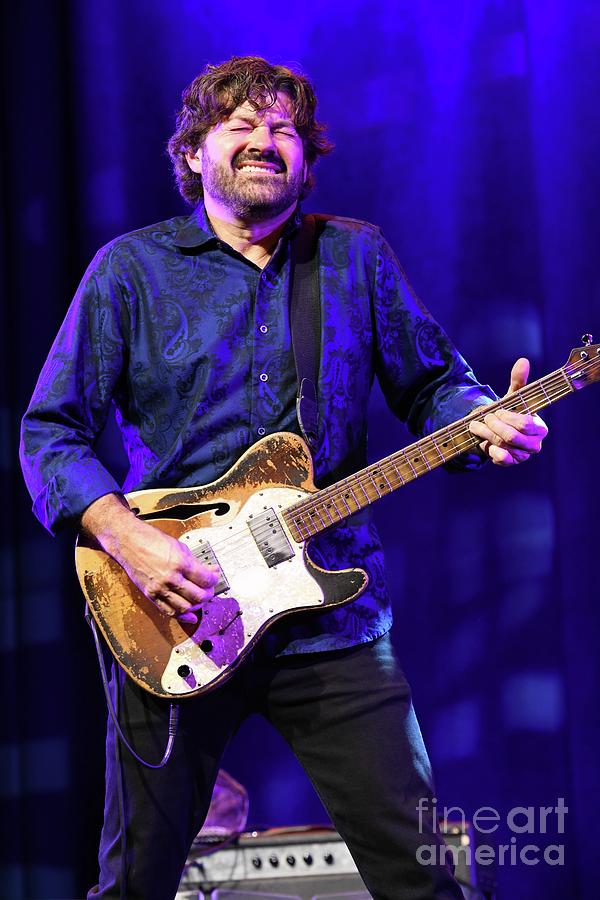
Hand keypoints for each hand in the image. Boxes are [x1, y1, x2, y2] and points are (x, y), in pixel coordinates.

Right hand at [81, 493, 218, 622]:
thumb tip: (210, 570)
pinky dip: (182, 616)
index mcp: (180, 563)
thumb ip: (195, 561)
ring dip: (197, 606)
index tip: (215, 577)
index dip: (214, 579)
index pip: (205, 579)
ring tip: (200, 599)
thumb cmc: (151, 540)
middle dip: (208, 594)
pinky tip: (190, 616)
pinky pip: (169, 611)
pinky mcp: (151, 595)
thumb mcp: (179, 546)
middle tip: (210, 589)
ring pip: (186, 607)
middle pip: (198, 596)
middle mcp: (170, 578)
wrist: (128, 541)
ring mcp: (160, 588)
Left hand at [469, 358, 548, 465]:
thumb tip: (523, 361)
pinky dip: (489, 449)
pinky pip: (500, 458)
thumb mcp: (512, 397)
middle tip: (484, 417)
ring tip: (476, 425)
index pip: (524, 424)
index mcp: (540, 427)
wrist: (496, 431)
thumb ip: (518, 380)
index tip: (497, 410)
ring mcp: (523, 456)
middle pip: (511, 436)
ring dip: (485, 433)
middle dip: (493, 424)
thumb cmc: (509, 412)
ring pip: (502, 445)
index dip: (507, 417)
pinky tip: (484, 442)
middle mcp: (535, 444)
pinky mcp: (510, 463)